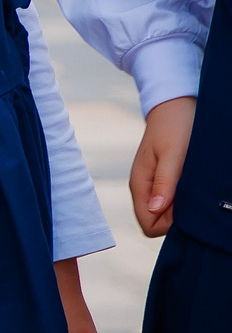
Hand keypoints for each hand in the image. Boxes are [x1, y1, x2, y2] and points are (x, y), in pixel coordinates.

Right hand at [131, 96, 194, 237]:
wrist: (173, 107)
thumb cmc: (174, 127)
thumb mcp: (173, 154)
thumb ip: (164, 182)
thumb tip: (155, 209)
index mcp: (140, 184)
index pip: (148, 224)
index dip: (169, 224)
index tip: (186, 207)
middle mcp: (144, 188)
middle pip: (156, 222)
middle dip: (175, 219)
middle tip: (193, 196)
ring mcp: (152, 184)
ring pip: (164, 213)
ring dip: (180, 209)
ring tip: (193, 188)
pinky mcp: (162, 179)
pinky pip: (169, 202)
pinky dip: (182, 200)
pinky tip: (192, 186)